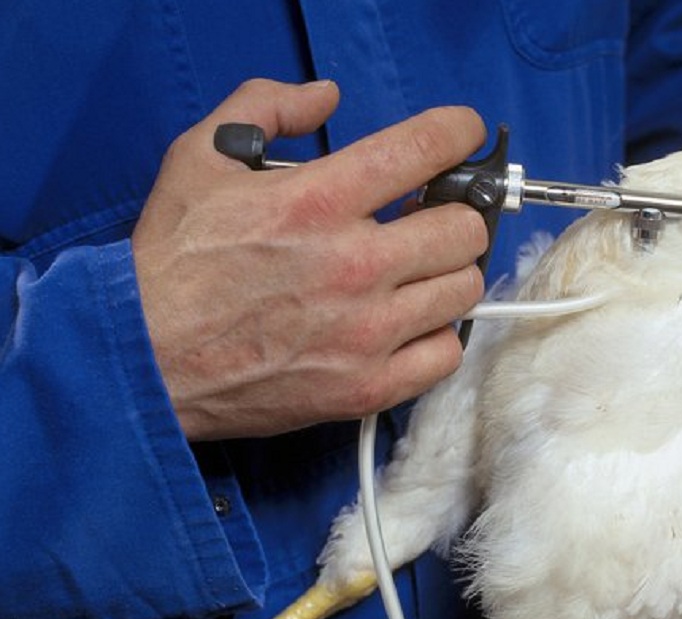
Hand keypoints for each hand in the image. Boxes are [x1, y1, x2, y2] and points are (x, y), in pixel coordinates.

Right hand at [132, 79, 488, 440]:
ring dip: (448, 275)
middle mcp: (353, 266)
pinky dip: (438, 337)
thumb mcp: (200, 158)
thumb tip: (326, 97)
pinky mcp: (367, 386)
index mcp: (316, 202)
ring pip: (463, 291)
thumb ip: (265, 108)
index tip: (460, 136)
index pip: (422, 151)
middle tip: (428, 220)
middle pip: (462, 229)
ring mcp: (366, 332)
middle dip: (453, 215)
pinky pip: (445, 354)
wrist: (146, 357)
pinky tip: (411, 324)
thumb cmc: (172, 262)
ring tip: (419, 274)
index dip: (455, 133)